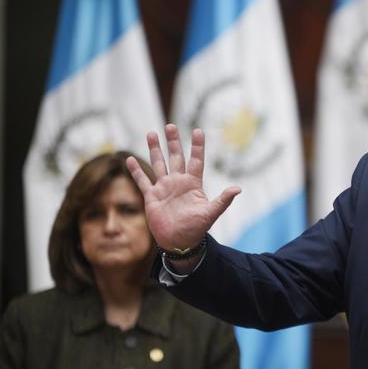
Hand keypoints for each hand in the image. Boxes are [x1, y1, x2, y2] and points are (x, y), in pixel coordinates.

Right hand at [126, 124, 240, 250]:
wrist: (179, 242)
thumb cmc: (197, 228)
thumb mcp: (211, 213)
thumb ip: (223, 200)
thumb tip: (238, 189)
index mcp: (193, 184)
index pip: (196, 160)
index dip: (197, 146)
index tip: (198, 130)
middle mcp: (178, 182)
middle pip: (176, 157)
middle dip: (173, 142)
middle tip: (170, 126)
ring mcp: (164, 188)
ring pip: (159, 164)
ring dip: (155, 150)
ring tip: (151, 133)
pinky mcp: (152, 197)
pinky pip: (143, 181)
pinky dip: (136, 171)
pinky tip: (129, 159)